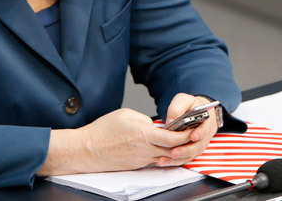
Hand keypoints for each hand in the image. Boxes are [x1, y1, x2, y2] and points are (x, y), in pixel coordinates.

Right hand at [37, 108, 192, 174]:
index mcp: (144, 135)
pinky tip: (167, 148)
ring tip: (183, 141)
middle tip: (194, 134)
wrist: (87, 150)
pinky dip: (164, 155)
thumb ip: (145, 119)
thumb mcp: (126, 115)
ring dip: (176, 150)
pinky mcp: (137, 165)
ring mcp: (141, 160)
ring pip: (166, 156)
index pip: (172, 137)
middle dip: (185, 142)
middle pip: (173, 149)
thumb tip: (155, 125)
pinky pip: (155, 160)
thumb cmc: (102, 131)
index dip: (186, 134)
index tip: (193, 128)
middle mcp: (145, 150)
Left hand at [156, 94, 218, 166]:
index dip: (200, 133)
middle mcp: (205, 133)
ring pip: (192, 154)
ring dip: (179, 158)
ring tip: (166, 159)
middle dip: (186, 150)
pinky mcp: (193, 149)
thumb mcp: (184, 100)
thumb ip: (177, 108)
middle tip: (174, 153)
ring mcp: (200, 143)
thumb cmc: (191, 105)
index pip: (206, 128)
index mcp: (206, 119)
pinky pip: (186, 157)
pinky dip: (176, 161)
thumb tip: (171, 120)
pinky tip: (165, 161)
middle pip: (199, 145)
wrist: (198, 112)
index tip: (193, 136)